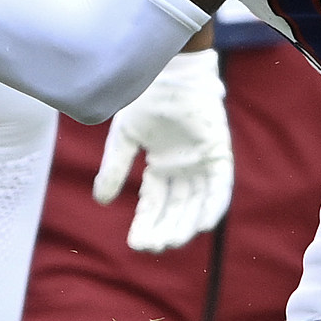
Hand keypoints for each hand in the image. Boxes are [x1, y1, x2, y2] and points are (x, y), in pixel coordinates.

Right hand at [95, 48, 232, 251]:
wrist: (168, 73)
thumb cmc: (143, 100)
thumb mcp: (123, 138)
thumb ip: (115, 169)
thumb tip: (101, 201)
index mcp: (161, 166)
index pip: (154, 203)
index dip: (146, 224)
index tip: (137, 245)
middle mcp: (183, 170)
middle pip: (175, 209)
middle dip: (163, 229)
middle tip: (152, 247)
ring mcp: (202, 164)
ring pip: (196, 204)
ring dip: (185, 224)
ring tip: (171, 241)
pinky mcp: (219, 155)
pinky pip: (220, 187)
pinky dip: (213, 205)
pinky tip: (203, 224)